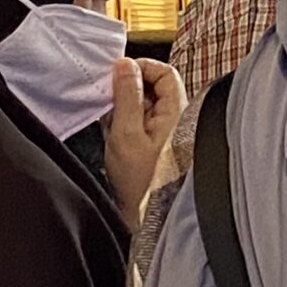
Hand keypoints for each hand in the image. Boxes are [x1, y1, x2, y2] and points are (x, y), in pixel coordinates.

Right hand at [105, 58, 181, 230]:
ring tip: (111, 126)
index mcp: (178, 112)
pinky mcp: (157, 146)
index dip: (141, 67)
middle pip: (154, 87)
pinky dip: (125, 125)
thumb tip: (124, 66)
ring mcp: (168, 133)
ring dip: (124, 109)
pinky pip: (141, 123)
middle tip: (108, 101)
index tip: (117, 73)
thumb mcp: (127, 134)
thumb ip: (126, 96)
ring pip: (145, 105)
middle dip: (128, 89)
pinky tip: (114, 138)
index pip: (165, 72)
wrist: (147, 220)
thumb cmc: (143, 184)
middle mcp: (178, 119)